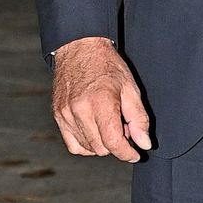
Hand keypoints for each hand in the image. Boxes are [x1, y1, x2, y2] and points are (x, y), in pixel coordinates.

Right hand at [52, 37, 150, 161]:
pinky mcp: (58, 116)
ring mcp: (66, 114)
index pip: (113, 142)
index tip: (135, 154)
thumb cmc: (106, 65)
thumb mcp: (130, 89)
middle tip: (123, 126)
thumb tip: (144, 144)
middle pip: (101, 148)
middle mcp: (79, 110)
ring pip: (88, 148)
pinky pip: (73, 145)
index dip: (127, 153)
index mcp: (100, 102)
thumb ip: (139, 119)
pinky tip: (95, 132)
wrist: (79, 48)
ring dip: (102, 144)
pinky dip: (87, 145)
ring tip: (108, 124)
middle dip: (116, 144)